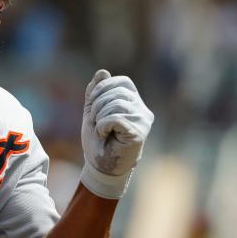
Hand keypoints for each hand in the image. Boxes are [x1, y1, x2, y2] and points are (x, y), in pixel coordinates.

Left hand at [80, 69, 153, 198]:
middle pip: (118, 92)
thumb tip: (103, 72)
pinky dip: (103, 125)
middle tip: (95, 121)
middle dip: (98, 104)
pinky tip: (104, 135)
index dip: (104, 88)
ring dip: (100, 117)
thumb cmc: (98, 140)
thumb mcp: (93, 111)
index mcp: (134, 102)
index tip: (93, 103)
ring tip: (100, 129)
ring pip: (117, 104)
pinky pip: (116, 118)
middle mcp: (142, 110)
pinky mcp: (139, 133)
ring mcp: (143, 122)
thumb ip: (96, 92)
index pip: (123, 82)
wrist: (100, 165)